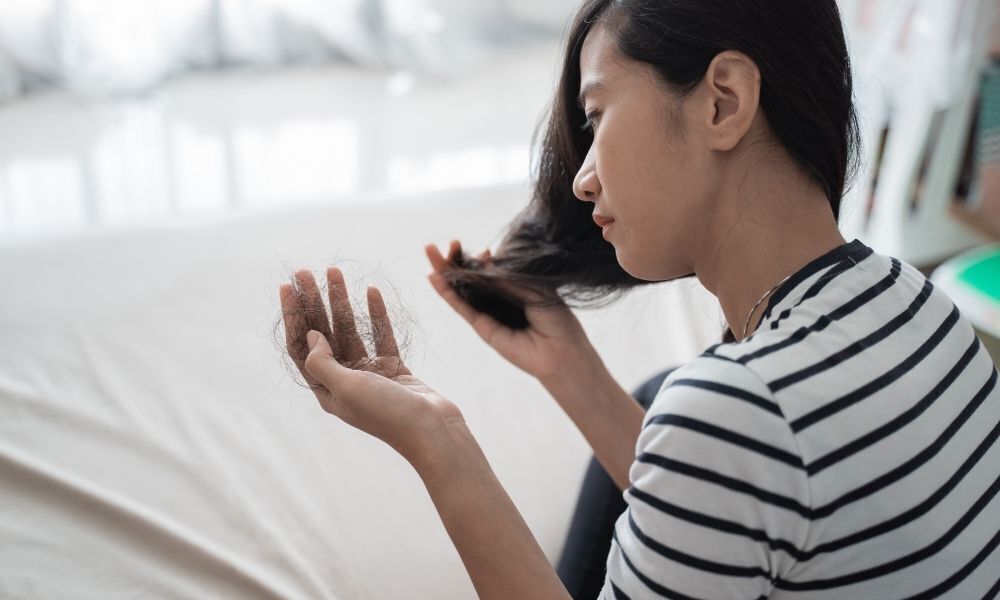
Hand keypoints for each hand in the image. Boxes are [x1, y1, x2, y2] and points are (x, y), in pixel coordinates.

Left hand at [280, 267, 463, 462]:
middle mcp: (344, 380)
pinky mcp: (393, 368)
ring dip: (342, 301)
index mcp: (327, 390)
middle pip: (322, 333)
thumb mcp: (346, 388)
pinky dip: (375, 314)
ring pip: (350, 329)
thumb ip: (323, 362)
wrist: (433, 430)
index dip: (293, 316)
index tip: (289, 286)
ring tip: (335, 272)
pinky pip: (380, 335)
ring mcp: (370, 373)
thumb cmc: (387, 413)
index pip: (301, 347)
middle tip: (306, 271)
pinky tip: (371, 292)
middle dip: (314, 302)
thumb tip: (311, 336)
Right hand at [424, 240, 599, 383]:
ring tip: (429, 251)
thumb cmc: (557, 320)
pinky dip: (447, 292)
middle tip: (446, 244)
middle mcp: (499, 301)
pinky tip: (434, 278)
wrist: (563, 352)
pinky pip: (461, 307)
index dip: (482, 259)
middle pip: (471, 277)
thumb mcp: (536, 289)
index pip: (492, 270)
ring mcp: (489, 314)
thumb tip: (484, 262)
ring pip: (462, 289)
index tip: (485, 250)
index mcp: (515, 289)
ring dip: (445, 270)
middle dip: (456, 260)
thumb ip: (508, 277)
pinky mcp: (482, 328)